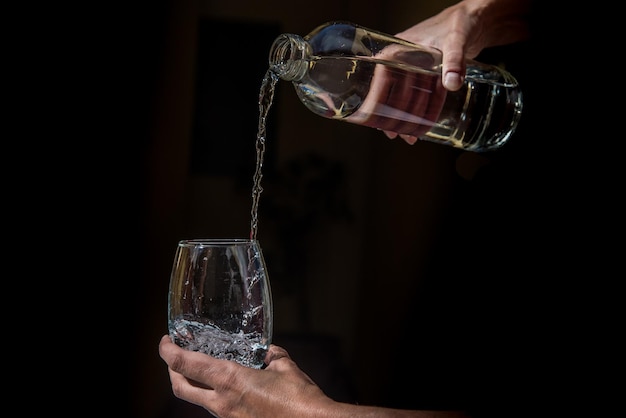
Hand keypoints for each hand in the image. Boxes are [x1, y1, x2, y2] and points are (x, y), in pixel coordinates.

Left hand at [159, 335, 469, 416]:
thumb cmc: (300, 398)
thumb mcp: (286, 366)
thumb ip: (271, 355)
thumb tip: (267, 351)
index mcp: (229, 381)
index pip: (185, 364)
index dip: (168, 351)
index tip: (165, 341)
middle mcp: (221, 402)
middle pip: (180, 387)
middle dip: (171, 371)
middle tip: (174, 356)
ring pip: (197, 400)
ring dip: (193, 385)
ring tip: (200, 370)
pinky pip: (216, 410)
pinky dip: (213, 397)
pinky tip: (227, 389)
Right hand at [384, 0, 530, 143]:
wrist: (476, 20)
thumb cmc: (461, 23)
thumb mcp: (456, 39)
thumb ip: (454, 60)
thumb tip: (452, 84)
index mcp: (400, 49)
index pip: (382, 78)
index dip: (378, 100)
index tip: (378, 119)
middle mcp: (402, 60)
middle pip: (390, 93)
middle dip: (393, 116)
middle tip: (399, 134)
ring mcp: (413, 70)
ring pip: (402, 98)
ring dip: (404, 118)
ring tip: (408, 137)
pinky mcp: (425, 77)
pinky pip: (419, 97)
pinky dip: (419, 112)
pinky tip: (418, 128)